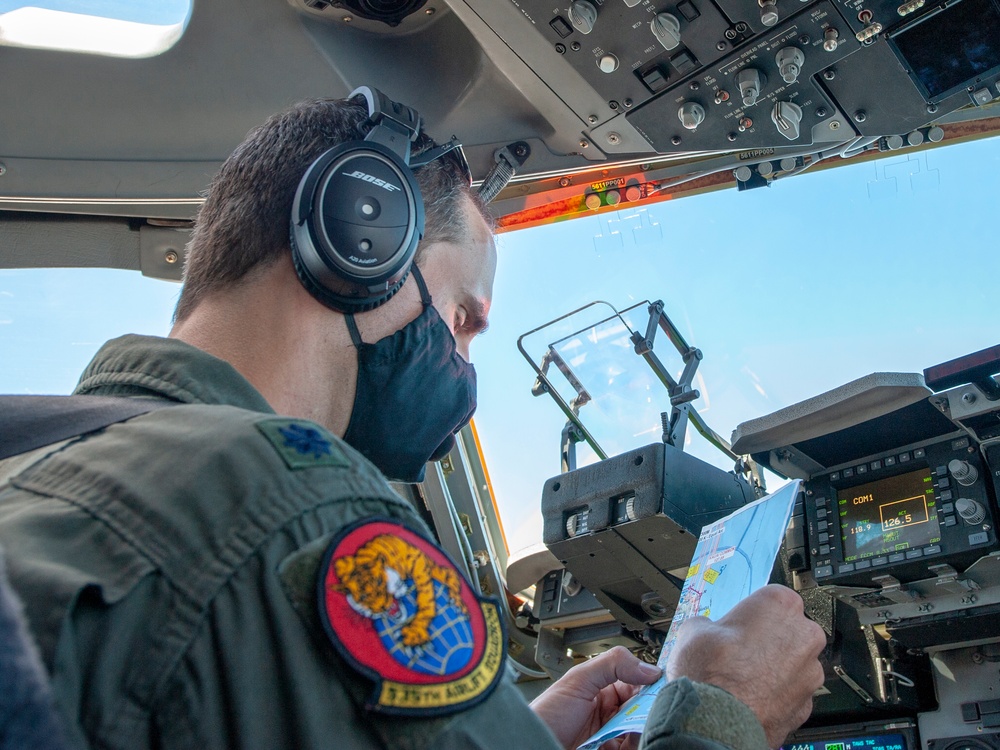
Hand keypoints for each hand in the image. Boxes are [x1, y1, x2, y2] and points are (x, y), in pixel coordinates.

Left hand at [531, 646, 662, 749]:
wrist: (532, 744)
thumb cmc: (546, 715)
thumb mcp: (577, 680)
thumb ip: (612, 665)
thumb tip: (649, 668)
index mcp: (603, 689)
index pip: (637, 682)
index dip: (650, 683)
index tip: (662, 684)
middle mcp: (610, 712)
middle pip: (643, 708)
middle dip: (649, 708)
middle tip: (649, 709)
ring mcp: (611, 735)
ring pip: (641, 729)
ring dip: (643, 728)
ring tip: (632, 727)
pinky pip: (634, 748)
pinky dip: (635, 744)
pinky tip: (624, 742)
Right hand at [665, 584, 826, 747]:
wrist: (716, 724)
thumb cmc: (710, 674)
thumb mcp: (694, 629)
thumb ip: (711, 624)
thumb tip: (708, 630)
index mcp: (781, 605)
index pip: (773, 598)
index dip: (753, 613)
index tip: (740, 623)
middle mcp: (804, 636)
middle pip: (788, 630)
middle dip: (768, 639)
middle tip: (739, 650)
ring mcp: (809, 673)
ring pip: (794, 663)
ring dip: (775, 668)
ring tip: (743, 678)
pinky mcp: (807, 705)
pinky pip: (792, 692)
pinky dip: (776, 694)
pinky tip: (751, 697)